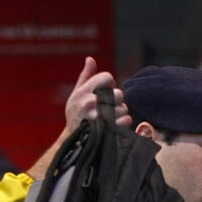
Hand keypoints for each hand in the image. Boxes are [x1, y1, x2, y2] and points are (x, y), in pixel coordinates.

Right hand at [27, 56, 129, 178]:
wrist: (74, 143)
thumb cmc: (77, 115)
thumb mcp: (77, 95)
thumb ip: (86, 76)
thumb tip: (90, 59)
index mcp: (83, 91)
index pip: (107, 77)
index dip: (109, 84)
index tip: (104, 92)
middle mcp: (90, 102)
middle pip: (119, 93)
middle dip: (116, 100)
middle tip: (107, 108)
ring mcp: (99, 117)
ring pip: (124, 108)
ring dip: (119, 113)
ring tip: (108, 118)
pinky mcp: (108, 130)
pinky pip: (126, 119)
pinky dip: (123, 122)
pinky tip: (114, 125)